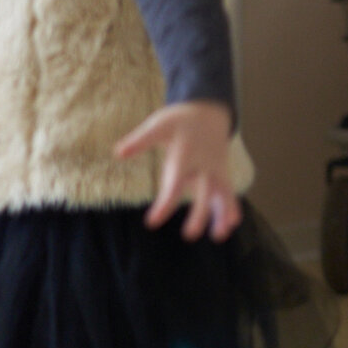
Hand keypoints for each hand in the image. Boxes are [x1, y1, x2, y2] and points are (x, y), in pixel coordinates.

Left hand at [114, 100, 240, 240]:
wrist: (210, 111)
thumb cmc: (179, 120)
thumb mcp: (159, 124)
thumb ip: (140, 140)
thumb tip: (117, 153)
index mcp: (186, 153)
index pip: (175, 182)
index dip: (165, 203)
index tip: (152, 222)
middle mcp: (204, 163)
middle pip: (204, 191)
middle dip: (199, 213)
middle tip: (189, 235)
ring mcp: (216, 169)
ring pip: (222, 193)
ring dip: (222, 214)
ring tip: (218, 236)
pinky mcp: (222, 173)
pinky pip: (228, 193)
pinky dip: (230, 208)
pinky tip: (228, 227)